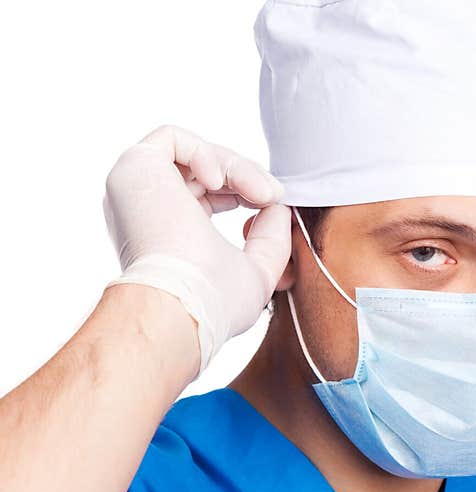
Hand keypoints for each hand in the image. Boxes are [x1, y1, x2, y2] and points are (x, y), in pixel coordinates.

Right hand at [103, 125, 290, 376]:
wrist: (180, 303)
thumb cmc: (214, 301)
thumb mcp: (257, 271)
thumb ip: (270, 238)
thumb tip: (278, 205)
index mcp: (167, 235)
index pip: (207, 196)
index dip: (244, 190)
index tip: (273, 203)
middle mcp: (145, 211)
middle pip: (202, 172)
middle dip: (246, 177)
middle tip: (274, 195)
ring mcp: (136, 190)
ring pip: (193, 155)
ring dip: (236, 168)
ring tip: (261, 194)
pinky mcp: (131, 169)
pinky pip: (171, 138)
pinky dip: (205, 153)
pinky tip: (219, 181)